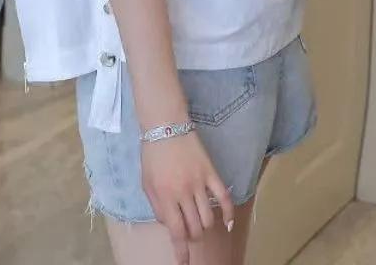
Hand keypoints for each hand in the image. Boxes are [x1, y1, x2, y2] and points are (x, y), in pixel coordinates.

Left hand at [141, 131, 234, 264]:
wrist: (165, 124)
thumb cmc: (153, 154)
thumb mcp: (147, 182)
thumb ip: (157, 206)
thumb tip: (169, 224)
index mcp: (165, 196)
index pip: (176, 232)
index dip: (181, 252)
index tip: (183, 263)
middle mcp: (183, 193)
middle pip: (195, 229)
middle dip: (192, 237)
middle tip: (189, 232)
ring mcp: (199, 183)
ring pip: (209, 218)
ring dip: (205, 226)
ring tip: (200, 222)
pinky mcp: (211, 173)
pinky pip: (224, 198)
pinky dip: (228, 213)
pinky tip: (227, 223)